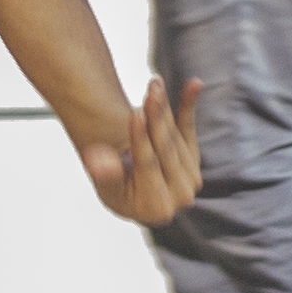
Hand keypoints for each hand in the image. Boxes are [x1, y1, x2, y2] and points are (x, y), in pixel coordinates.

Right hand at [73, 75, 201, 228]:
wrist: (128, 185)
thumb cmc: (113, 185)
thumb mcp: (106, 184)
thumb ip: (106, 174)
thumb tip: (97, 162)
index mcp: (157, 208)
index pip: (149, 167)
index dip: (141, 141)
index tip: (134, 115)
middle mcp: (180, 197)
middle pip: (166, 150)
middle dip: (157, 118)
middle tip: (151, 91)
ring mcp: (191, 179)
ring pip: (176, 136)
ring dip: (165, 108)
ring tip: (155, 84)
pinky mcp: (194, 160)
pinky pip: (189, 129)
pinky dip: (189, 106)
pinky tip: (194, 85)